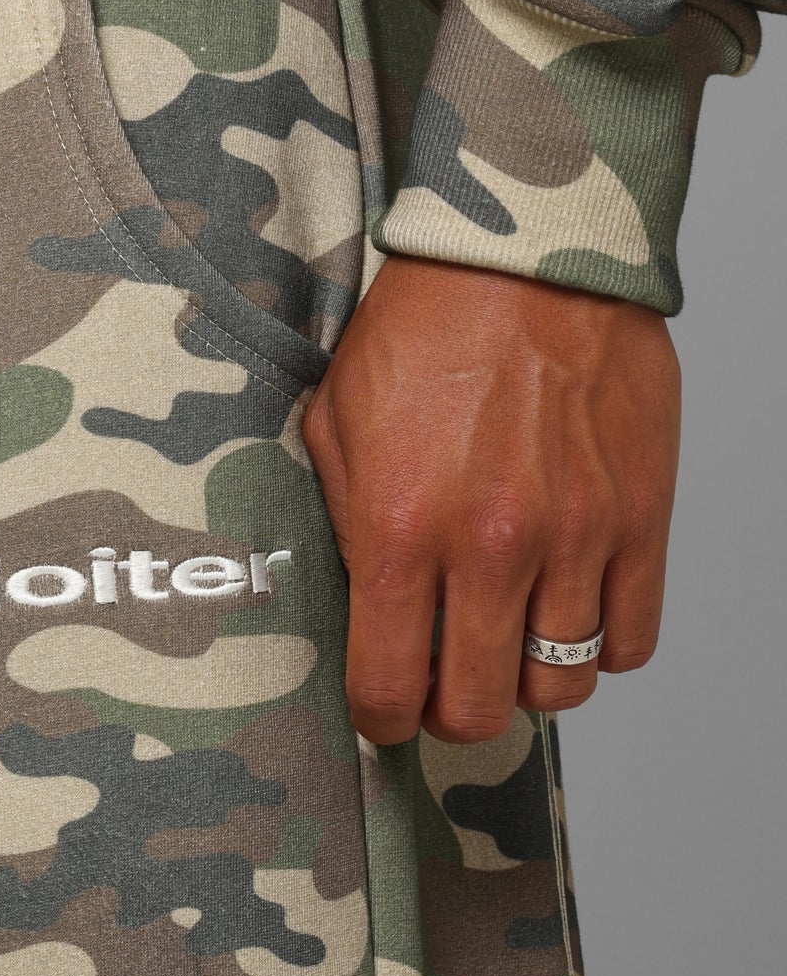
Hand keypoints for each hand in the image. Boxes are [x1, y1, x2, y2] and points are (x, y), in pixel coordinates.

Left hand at [302, 255, 678, 744]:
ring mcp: (575, 537)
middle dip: (452, 714)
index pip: (388, 687)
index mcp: (399, 529)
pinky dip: (599, 645)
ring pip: (560, 687)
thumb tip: (351, 608)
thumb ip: (340, 523)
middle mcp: (490, 547)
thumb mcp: (333, 423)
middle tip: (444, 686)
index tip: (383, 710)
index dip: (381, 718)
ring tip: (506, 644)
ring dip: (527, 681)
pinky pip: (631, 638)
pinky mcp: (641, 518)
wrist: (526, 256)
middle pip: (480, 708)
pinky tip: (566, 611)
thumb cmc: (420, 330)